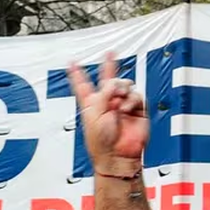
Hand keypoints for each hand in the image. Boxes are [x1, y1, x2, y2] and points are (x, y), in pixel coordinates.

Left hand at [67, 53, 147, 175]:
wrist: (118, 155)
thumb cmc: (102, 142)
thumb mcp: (95, 114)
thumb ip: (104, 93)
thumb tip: (114, 84)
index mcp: (92, 104)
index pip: (83, 86)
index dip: (77, 74)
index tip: (72, 62)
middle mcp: (107, 103)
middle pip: (108, 80)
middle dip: (108, 66)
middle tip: (110, 54)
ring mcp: (122, 105)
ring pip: (124, 85)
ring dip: (121, 89)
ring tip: (118, 100)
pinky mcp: (136, 110)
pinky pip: (136, 95)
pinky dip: (131, 100)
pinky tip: (126, 108)